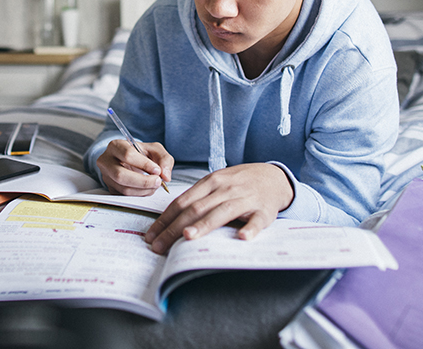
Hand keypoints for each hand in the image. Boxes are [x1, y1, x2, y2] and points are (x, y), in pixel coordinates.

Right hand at [96, 139, 173, 196]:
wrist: (131, 161)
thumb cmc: (141, 153)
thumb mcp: (154, 149)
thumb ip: (164, 158)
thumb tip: (165, 176)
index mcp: (115, 146)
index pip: (127, 155)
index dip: (144, 164)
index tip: (157, 170)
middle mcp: (106, 161)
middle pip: (120, 175)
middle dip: (143, 181)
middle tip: (158, 181)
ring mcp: (107, 176)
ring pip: (123, 188)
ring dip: (143, 190)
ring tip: (155, 185)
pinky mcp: (111, 188)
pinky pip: (125, 196)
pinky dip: (140, 194)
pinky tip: (148, 189)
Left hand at [143, 163, 293, 253]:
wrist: (272, 177)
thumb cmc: (238, 183)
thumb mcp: (216, 184)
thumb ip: (197, 199)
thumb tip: (170, 221)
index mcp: (210, 183)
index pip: (182, 202)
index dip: (165, 219)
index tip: (151, 235)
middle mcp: (225, 189)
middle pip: (196, 209)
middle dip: (174, 228)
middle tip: (159, 246)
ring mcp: (245, 199)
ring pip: (221, 212)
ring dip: (204, 225)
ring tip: (188, 237)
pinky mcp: (263, 211)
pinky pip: (256, 221)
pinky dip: (250, 228)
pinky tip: (242, 238)